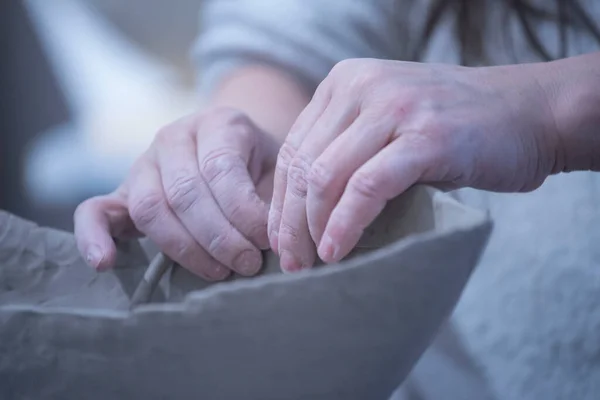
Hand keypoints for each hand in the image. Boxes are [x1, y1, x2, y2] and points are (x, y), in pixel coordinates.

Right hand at [75, 107, 278, 279]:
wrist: (232, 150)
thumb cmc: (258, 166)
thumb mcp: (275, 170)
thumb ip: (272, 199)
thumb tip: (278, 244)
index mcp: (217, 124)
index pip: (221, 170)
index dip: (244, 213)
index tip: (268, 243)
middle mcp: (175, 137)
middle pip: (185, 193)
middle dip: (220, 238)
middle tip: (248, 264)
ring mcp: (144, 163)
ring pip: (151, 208)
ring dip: (185, 248)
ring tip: (220, 272)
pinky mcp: (122, 191)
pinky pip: (94, 210)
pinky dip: (94, 237)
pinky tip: (105, 263)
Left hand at [269, 58, 558, 270]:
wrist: (530, 112)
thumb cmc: (455, 128)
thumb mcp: (389, 125)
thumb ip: (348, 150)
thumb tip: (304, 212)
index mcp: (345, 82)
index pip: (293, 149)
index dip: (280, 202)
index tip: (280, 241)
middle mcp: (362, 87)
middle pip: (303, 165)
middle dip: (290, 222)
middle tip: (292, 261)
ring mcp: (395, 108)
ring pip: (326, 176)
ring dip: (313, 228)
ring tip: (314, 262)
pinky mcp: (425, 137)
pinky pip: (368, 187)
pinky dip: (347, 223)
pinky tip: (339, 251)